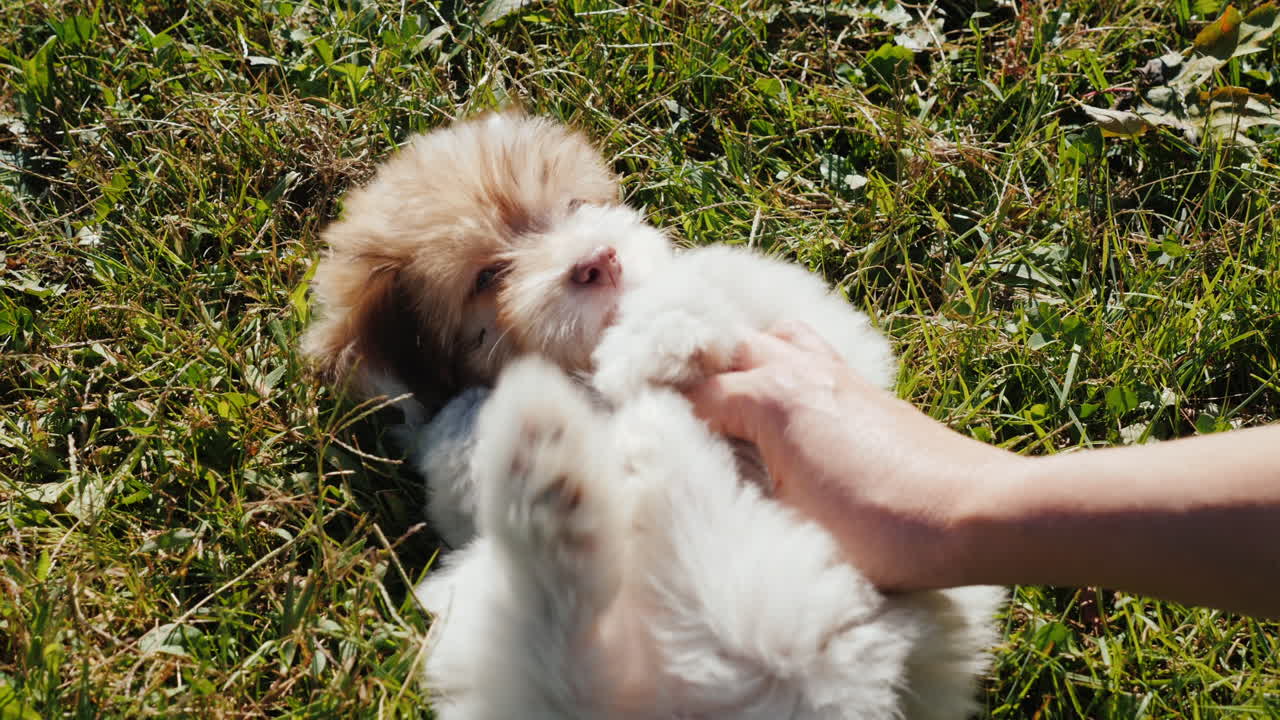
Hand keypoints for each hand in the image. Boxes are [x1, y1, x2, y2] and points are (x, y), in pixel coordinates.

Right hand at [685, 323, 1020, 590]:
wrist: (973, 513)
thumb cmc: (881, 527)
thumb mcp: (788, 520)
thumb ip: (738, 488)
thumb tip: (706, 482)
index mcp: (770, 399)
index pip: (693, 394)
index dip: (662, 410)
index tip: (641, 427)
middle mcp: (799, 372)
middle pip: (728, 347)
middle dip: (697, 370)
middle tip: (675, 404)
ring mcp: (837, 375)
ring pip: (777, 334)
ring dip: (748, 356)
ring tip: (732, 394)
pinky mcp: (868, 390)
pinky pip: (814, 351)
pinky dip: (789, 362)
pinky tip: (788, 403)